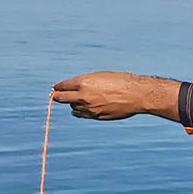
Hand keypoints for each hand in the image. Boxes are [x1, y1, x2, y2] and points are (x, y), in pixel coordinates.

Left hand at [50, 71, 180, 121]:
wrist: (137, 95)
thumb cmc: (121, 82)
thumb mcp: (100, 77)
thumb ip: (85, 83)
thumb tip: (74, 87)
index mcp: (83, 83)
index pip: (62, 86)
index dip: (57, 87)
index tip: (55, 89)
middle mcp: (83, 96)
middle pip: (61, 99)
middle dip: (58, 97)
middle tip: (57, 96)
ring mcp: (90, 108)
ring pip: (73, 108)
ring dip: (73, 104)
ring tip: (77, 101)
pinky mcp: (96, 117)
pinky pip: (83, 115)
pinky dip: (80, 112)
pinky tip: (80, 110)